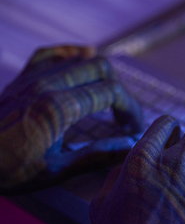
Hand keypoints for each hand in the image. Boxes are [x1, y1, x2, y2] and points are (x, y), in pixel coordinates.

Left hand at [0, 46, 142, 193]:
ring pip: (81, 58)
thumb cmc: (7, 170)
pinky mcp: (22, 77)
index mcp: (58, 108)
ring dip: (102, 76)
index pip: (111, 93)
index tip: (133, 128)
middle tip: (123, 116)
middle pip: (101, 68)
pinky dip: (72, 54)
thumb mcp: (55, 170)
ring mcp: (33, 77)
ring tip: (107, 98)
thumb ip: (97, 156)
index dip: (131, 109)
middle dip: (121, 91)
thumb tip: (131, 147)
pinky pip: (52, 53)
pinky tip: (82, 62)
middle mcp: (47, 85)